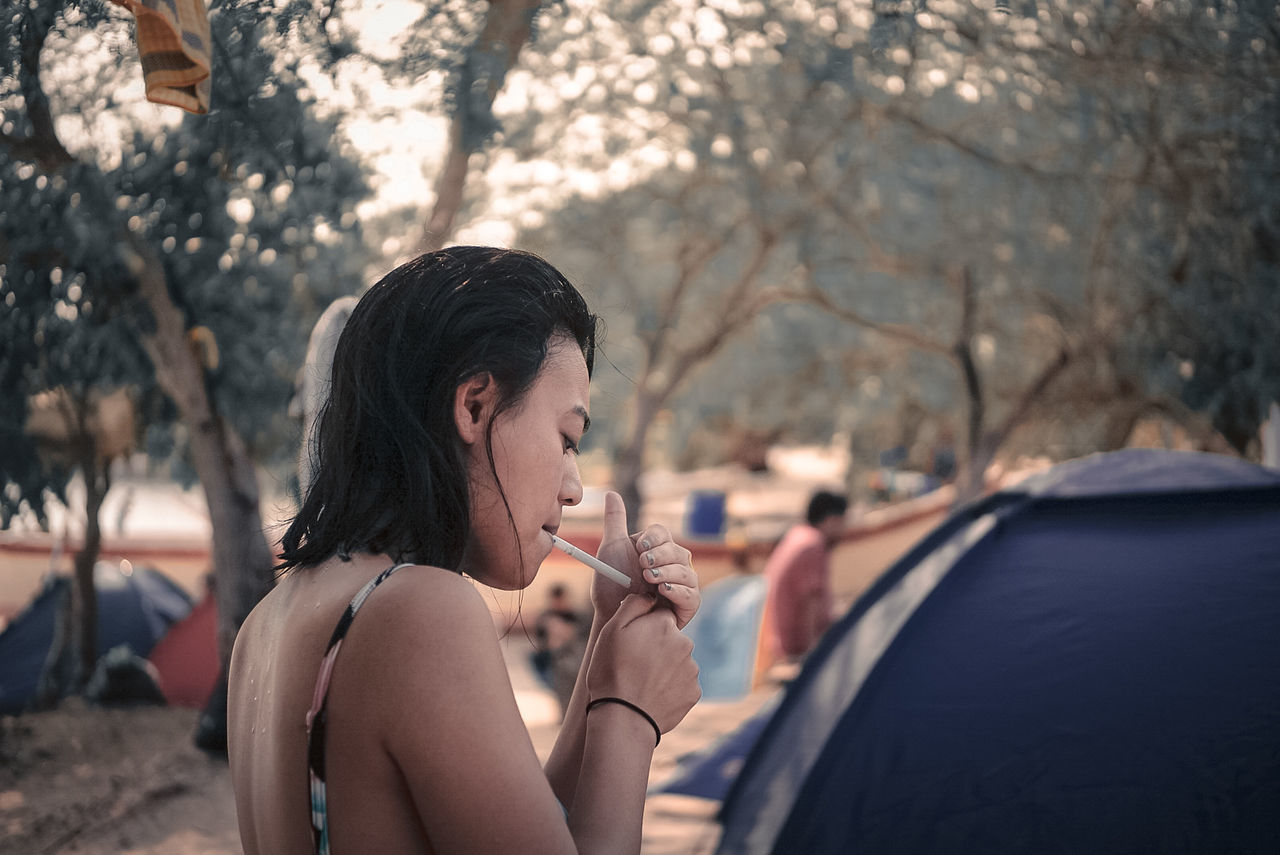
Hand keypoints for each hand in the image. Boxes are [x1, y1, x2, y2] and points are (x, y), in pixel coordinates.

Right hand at [588, 593, 700, 733]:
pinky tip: (653, 696)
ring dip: (664, 669)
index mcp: (665, 625)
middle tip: (635, 666)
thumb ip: (634, 606)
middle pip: (671, 640)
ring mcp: (691, 670)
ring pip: (677, 663)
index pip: (660, 617)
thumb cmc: (611, 671)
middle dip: (657, 648)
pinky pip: (682, 685)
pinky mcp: (694, 693)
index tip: (633, 644)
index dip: (644, 629)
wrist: (623, 718)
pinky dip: (670, 689)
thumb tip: (649, 597)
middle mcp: (685, 644)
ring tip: (642, 684)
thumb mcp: (612, 630)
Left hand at [593, 492, 701, 628]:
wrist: (612, 616)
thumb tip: (611, 493)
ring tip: (649, 579)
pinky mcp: (687, 605)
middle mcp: (673, 564)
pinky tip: (663, 591)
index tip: (639, 546)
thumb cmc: (612, 583)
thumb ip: (614, 522)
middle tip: (643, 565)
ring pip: (686, 572)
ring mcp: (682, 584)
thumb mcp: (611, 549)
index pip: (663, 534)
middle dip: (660, 556)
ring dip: (667, 573)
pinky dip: (678, 591)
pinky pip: (692, 595)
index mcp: (657, 548)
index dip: (654, 538)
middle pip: (678, 551)